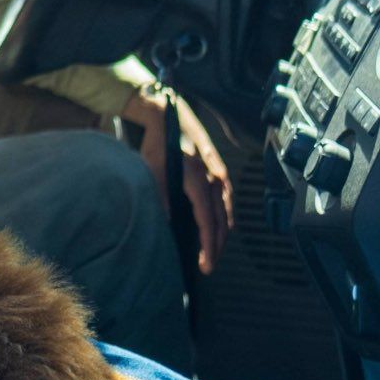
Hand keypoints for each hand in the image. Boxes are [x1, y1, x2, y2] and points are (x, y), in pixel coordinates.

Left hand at [128, 91, 233, 273]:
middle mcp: (214, 177)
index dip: (208, 247)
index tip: (205, 266)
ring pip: (226, 210)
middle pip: (222, 220)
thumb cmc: (157, 143)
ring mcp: (219, 172)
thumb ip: (162, 199)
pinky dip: (224, 216)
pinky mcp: (218, 169)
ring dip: (222, 233)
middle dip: (217, 245)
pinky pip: (225, 199)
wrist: (167, 114)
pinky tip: (219, 225)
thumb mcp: (153, 172)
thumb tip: (167, 225)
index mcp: (198, 179)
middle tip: (208, 265)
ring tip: (213, 251)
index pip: (207, 221)